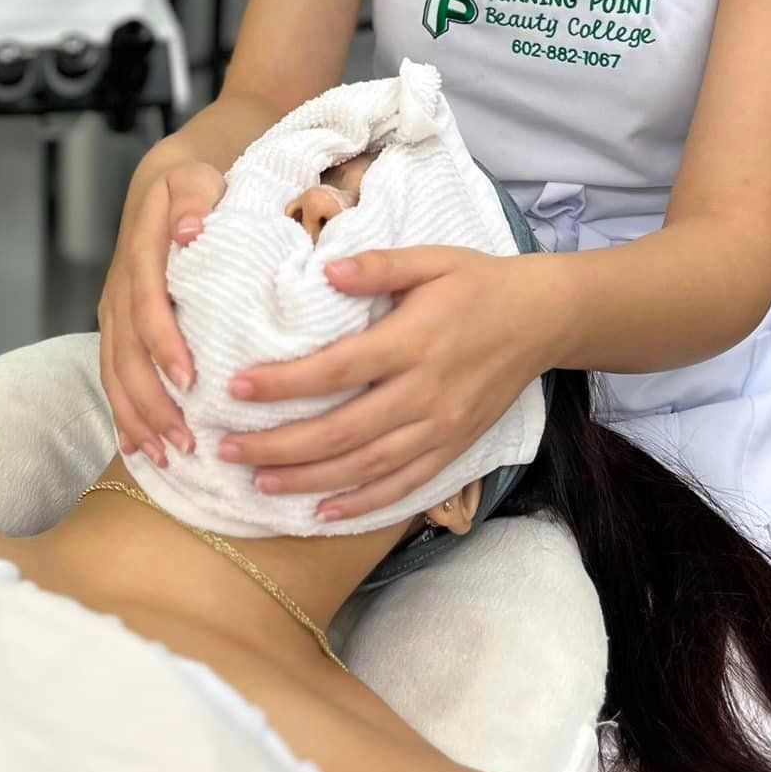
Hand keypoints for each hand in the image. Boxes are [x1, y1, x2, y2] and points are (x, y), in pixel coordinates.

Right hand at [97, 161, 224, 467]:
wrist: (161, 183)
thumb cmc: (191, 185)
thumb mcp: (196, 177)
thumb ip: (193, 201)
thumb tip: (187, 232)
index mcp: (141, 254)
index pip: (147, 304)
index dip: (164, 344)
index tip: (189, 379)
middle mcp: (121, 288)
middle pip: (126, 353)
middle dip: (151, 401)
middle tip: (184, 440)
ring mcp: (114, 310)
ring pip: (114, 372)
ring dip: (137, 416)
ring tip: (167, 456)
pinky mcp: (117, 325)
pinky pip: (112, 374)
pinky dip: (123, 412)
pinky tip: (139, 447)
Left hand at [218, 246, 555, 520]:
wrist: (543, 320)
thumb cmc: (478, 282)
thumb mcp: (432, 258)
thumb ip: (378, 266)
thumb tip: (326, 272)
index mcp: (413, 342)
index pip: (337, 370)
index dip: (284, 384)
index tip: (237, 389)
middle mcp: (425, 393)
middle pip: (342, 431)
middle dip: (280, 446)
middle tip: (227, 451)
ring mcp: (440, 428)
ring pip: (366, 467)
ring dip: (309, 481)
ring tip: (259, 485)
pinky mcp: (454, 449)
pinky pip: (403, 486)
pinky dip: (362, 505)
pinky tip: (322, 514)